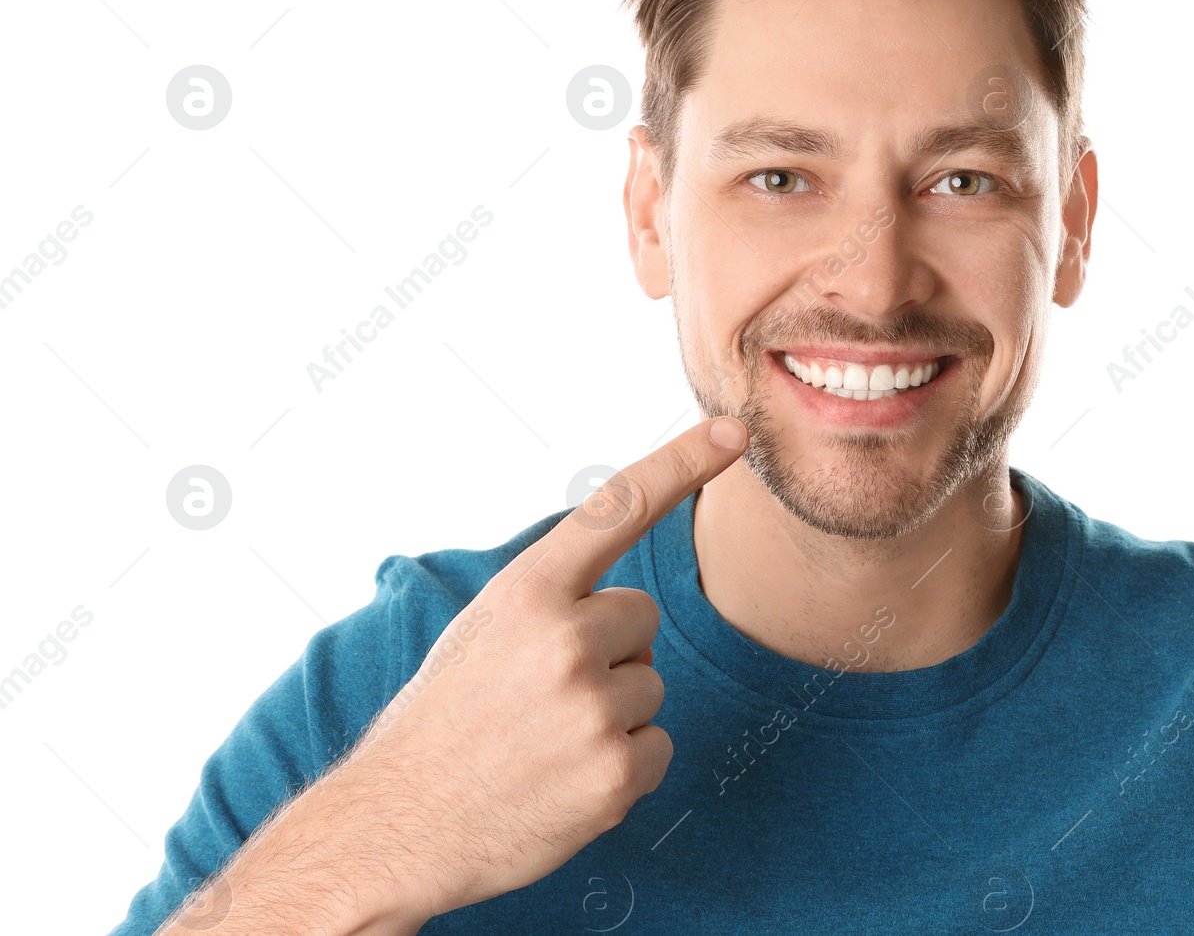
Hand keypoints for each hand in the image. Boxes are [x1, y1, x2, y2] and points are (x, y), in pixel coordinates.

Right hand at [329, 415, 748, 923]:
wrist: (394, 827)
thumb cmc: (446, 721)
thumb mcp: (485, 629)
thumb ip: (556, 599)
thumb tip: (634, 602)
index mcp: (527, 592)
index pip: (618, 508)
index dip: (683, 463)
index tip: (734, 430)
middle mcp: (565, 639)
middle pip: (642, 617)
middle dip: (608, 650)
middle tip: (540, 695)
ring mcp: (592, 709)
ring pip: (650, 685)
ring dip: (613, 714)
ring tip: (542, 742)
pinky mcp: (615, 776)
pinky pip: (658, 747)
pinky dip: (623, 769)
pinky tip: (564, 784)